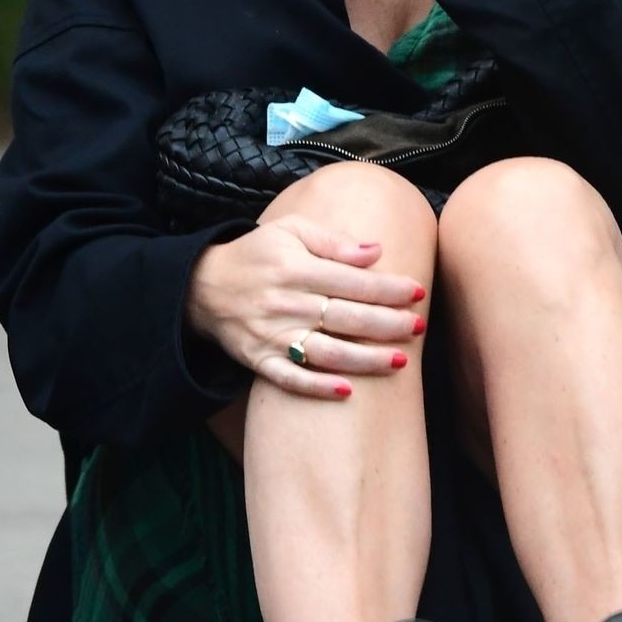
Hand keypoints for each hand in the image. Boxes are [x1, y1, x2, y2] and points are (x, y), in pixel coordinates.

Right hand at [185, 215, 427, 398]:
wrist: (201, 287)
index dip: (388, 288)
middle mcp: (286, 303)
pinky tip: (348, 391)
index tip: (417, 292)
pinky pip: (291, 379)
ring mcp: (271, 335)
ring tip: (401, 361)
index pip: (353, 281)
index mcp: (296, 268)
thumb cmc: (256, 254)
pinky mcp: (259, 360)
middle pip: (347, 318)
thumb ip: (333, 241)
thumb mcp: (290, 231)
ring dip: (366, 360)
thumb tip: (376, 251)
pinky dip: (318, 387)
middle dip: (388, 324)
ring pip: (326, 352)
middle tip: (419, 327)